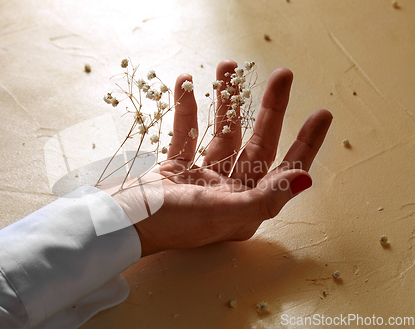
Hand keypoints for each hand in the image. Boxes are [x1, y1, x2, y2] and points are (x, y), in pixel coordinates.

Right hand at [113, 60, 331, 256]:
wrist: (120, 222)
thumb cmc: (173, 224)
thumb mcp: (223, 212)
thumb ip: (265, 198)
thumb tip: (306, 179)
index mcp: (246, 206)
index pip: (283, 170)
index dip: (305, 143)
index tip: (320, 113)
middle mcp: (229, 191)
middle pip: (257, 144)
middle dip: (270, 109)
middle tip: (282, 75)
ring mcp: (202, 178)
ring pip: (222, 133)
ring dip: (226, 101)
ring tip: (228, 67)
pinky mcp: (177, 167)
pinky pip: (186, 133)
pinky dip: (186, 109)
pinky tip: (186, 83)